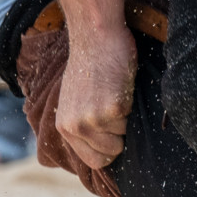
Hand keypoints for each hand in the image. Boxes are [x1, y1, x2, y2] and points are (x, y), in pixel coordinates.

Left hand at [57, 25, 136, 169]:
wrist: (95, 36)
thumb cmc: (89, 65)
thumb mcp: (75, 101)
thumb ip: (82, 125)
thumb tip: (100, 147)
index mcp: (65, 127)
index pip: (93, 161)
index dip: (108, 151)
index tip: (113, 135)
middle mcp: (76, 127)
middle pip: (110, 153)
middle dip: (118, 135)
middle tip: (113, 109)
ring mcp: (94, 120)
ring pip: (123, 138)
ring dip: (125, 120)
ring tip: (115, 95)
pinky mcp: (113, 109)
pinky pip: (131, 122)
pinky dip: (131, 107)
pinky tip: (120, 87)